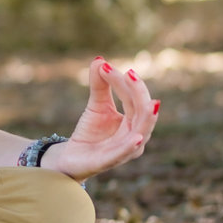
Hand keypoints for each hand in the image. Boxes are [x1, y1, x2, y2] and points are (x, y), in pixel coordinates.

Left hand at [42, 58, 158, 181]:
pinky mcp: (109, 162)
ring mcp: (125, 151)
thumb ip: (99, 84)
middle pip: (143, 113)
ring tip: (150, 103)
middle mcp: (135, 136)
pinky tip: (136, 137)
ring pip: (141, 133)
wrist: (71, 157)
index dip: (123, 82)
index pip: (134, 99)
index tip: (105, 67)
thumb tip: (99, 59)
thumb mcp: (96, 105)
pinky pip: (123, 154)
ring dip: (146, 117)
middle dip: (138, 93)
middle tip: (129, 74)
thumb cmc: (91, 132)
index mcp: (134, 121)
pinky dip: (130, 146)